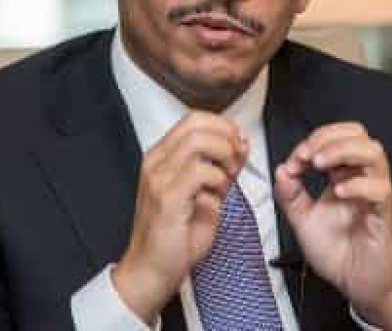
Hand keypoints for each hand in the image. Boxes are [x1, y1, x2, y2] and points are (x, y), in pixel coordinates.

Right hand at [112, 111, 247, 322]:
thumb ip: (219, 169)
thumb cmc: (175, 238)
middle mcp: (155, 161)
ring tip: (228, 178)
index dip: (224, 126)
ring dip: (224, 156)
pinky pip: (200, 172)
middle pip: (196, 122)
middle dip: (227, 136)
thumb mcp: (203, 195)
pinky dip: (218, 180)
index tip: (239, 145)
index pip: (194, 119)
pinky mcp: (166, 197)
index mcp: (160, 157)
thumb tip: (240, 145)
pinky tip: (217, 197)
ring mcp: (158, 177)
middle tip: (238, 159)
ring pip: (199, 141)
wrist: (150, 271)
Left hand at [273, 122, 391, 328]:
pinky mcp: (384, 215)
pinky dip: (357, 185)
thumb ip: (289, 194)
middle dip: (329, 137)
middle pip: (359, 135)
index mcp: (343, 174)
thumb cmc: (336, 250)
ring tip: (320, 164)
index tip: (295, 159)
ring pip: (374, 153)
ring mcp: (375, 195)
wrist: (355, 284)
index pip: (338, 136)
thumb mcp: (302, 219)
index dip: (315, 139)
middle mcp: (362, 178)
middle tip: (308, 155)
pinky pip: (380, 189)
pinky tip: (338, 192)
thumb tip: (282, 168)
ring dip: (343, 151)